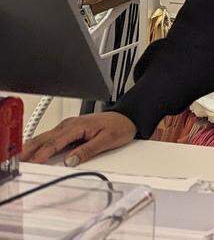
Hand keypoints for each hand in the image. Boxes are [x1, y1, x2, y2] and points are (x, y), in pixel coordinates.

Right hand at [21, 112, 136, 165]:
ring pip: (46, 137)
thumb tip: (71, 161)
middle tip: (20, 161)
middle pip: (46, 138)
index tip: (35, 162)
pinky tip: (33, 151)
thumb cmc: (119, 127)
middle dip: (31, 149)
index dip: (45, 153)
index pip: (57, 141)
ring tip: (21, 158)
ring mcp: (68, 126)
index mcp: (78, 126)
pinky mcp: (69, 129)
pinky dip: (39, 144)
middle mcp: (70, 124)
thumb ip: (88, 150)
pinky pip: (50, 137)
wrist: (128, 117)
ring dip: (32, 147)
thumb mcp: (107, 140)